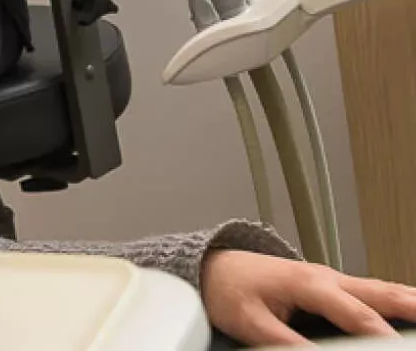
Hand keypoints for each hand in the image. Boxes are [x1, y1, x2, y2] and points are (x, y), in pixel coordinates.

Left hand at [202, 248, 415, 345]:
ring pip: (381, 290)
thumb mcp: (251, 322)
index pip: (356, 313)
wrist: (212, 267)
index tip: (396, 348)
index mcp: (308, 283)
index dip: (380, 333)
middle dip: (410, 307)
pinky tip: (407, 310)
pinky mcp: (331, 287)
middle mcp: (325, 277)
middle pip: (380, 294)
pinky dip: (394, 301)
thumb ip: (288, 343)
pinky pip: (370, 293)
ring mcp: (331, 280)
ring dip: (408, 302)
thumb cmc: (229, 289)